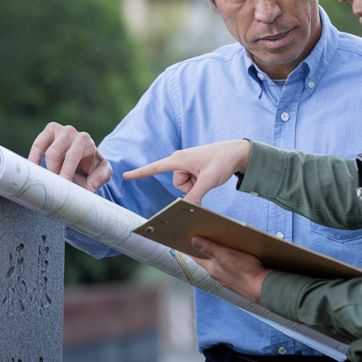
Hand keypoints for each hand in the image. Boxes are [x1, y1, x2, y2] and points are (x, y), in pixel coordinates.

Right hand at [28, 122, 111, 190]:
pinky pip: (38, 145)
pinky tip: (34, 171)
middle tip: (53, 188)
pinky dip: (34, 158)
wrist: (87, 157)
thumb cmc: (93, 167)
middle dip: (53, 173)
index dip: (64, 172)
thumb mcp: (103, 173)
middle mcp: (72, 133)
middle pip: (54, 154)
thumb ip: (99, 179)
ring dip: (46, 169)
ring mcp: (59, 130)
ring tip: (48, 182)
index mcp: (85, 141)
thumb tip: (86, 189)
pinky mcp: (49, 132)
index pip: (71, 156)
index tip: (59, 188)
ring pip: (46, 151)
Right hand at [122, 139, 250, 203]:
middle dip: (190, 187)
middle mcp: (180, 161)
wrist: (236, 153)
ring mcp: (187, 165)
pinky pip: (191, 183)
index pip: (155, 168)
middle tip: (205, 177)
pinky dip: (199, 183)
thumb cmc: (221, 161)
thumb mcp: (208, 180)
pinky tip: (209, 175)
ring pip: (185, 186)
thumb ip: (195, 195)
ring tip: (208, 175)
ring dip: (196, 185)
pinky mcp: (193, 168)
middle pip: (177, 184)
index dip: (140, 173)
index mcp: (179, 160)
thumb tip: (184, 208)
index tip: (124, 175)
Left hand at [190, 236, 270, 305]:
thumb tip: (192, 241)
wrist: (262, 288)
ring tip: (216, 247)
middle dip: (202, 251)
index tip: (182, 242)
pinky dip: (226, 264)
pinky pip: (227, 270)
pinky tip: (232, 259)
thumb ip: (208, 248)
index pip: (194, 257)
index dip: (188, 249)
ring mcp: (226, 279)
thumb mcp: (225, 254)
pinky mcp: (237, 281)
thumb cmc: (244, 270)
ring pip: (217, 266)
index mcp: (211, 268)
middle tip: (199, 240)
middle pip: (205, 261)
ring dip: (215, 257)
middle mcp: (216, 275)